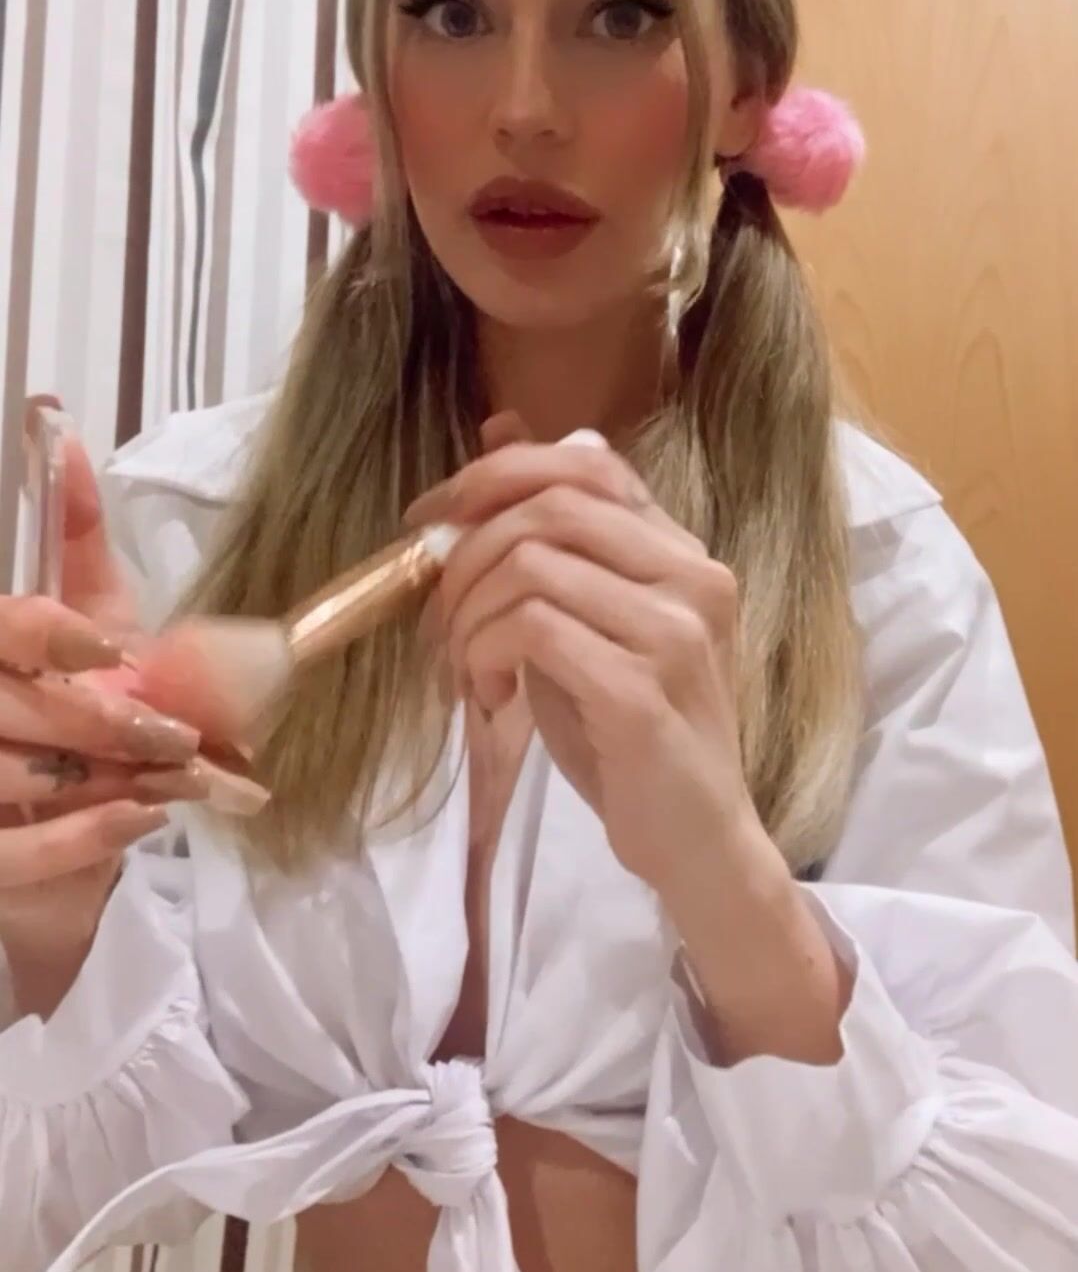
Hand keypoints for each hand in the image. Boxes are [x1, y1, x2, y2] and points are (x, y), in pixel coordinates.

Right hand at [0, 414, 204, 964]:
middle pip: (10, 706)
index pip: (2, 630)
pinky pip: (15, 857)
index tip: (110, 649)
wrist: (54, 814)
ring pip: (17, 777)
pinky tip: (141, 817)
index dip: (49, 637)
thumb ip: (75, 540)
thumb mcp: (79, 614)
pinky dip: (84, 839)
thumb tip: (65, 440)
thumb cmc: (67, 703)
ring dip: (110, 780)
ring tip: (178, 775)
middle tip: (176, 735)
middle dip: (101, 722)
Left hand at [405, 415, 760, 894]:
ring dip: (468, 616)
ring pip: (531, 567)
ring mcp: (676, 634)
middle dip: (465, 552)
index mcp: (681, 552)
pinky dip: (484, 655)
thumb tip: (498, 431)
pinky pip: (533, 631)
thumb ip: (555, 539)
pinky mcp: (644, 693)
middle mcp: (692, 578)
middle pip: (550, 507)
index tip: (431, 518)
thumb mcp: (587, 620)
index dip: (496, 474)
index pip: (590, 461)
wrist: (695, 840)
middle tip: (434, 613)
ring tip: (464, 668)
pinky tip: (487, 694)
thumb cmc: (632, 735)